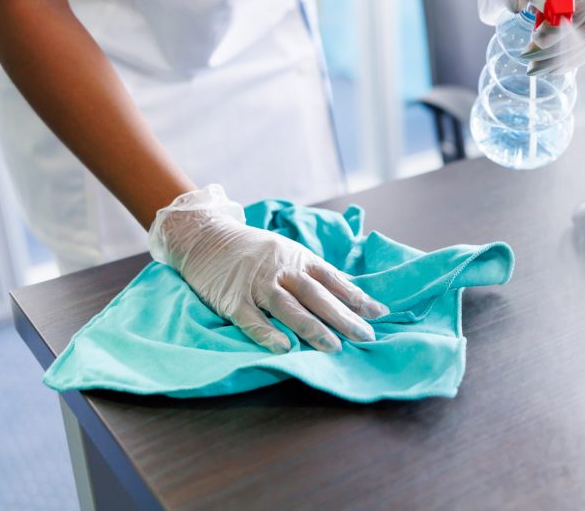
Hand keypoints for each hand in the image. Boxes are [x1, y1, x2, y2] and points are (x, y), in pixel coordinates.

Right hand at [148, 185, 388, 352]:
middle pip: (316, 295)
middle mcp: (281, 269)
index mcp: (298, 258)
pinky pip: (252, 319)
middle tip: (366, 337)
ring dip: (312, 328)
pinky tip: (285, 348)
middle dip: (343, 317)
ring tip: (334, 347)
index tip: (378, 314)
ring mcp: (256, 284)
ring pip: (288, 307)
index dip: (356, 296)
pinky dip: (268, 333)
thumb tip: (351, 295)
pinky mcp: (232, 299)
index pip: (332, 278)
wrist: (205, 236)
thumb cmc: (253, 250)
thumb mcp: (287, 252)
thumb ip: (314, 272)